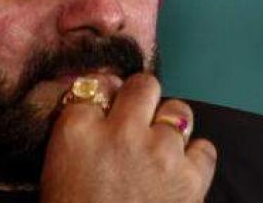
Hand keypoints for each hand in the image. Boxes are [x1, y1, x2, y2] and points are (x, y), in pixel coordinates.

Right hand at [40, 73, 217, 201]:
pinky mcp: (190, 177)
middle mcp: (120, 131)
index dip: (102, 99)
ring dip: (170, 128)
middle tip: (138, 119)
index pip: (93, 87)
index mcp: (76, 131)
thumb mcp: (58, 170)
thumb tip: (101, 104)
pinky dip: (195, 160)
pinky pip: (205, 148)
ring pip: (179, 111)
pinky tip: (181, 173)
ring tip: (161, 150)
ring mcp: (159, 151)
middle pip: (143, 85)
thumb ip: (78, 133)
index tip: (105, 110)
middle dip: (142, 98)